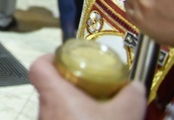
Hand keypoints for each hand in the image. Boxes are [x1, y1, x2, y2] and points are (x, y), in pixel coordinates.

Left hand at [30, 54, 145, 119]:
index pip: (37, 67)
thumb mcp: (126, 114)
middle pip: (50, 89)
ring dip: (75, 109)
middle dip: (71, 87)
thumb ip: (132, 95)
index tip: (68, 60)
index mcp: (55, 95)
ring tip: (100, 111)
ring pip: (57, 111)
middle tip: (93, 88)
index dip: (50, 59)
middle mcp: (45, 111)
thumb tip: (136, 86)